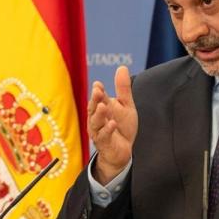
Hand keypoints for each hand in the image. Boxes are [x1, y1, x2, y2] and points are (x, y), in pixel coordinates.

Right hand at [87, 65, 137, 183]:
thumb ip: (123, 88)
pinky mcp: (104, 143)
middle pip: (93, 108)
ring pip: (95, 122)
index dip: (98, 92)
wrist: (123, 151)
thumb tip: (122, 67)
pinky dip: (107, 129)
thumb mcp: (125, 105)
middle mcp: (96, 119)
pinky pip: (104, 136)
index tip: (99, 84)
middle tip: (98, 91)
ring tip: (103, 106)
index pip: (98, 98)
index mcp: (100, 108)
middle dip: (95, 100)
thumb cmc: (122, 127)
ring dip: (99, 114)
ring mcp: (98, 131)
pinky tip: (113, 123)